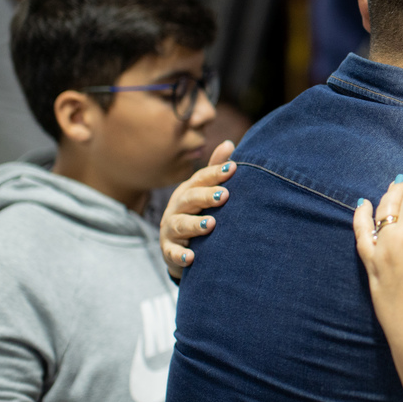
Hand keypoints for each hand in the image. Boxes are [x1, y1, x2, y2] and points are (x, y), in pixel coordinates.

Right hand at [160, 140, 234, 277]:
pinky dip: (180, 255)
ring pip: (179, 224)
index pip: (201, 179)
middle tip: (224, 195)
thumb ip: (216, 170)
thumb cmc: (198, 212)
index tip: (234, 168)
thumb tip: (230, 143)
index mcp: (189, 190)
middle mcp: (177, 207)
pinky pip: (172, 253)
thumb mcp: (205, 191)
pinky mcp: (169, 250)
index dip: (216, 173)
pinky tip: (192, 257)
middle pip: (190, 199)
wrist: (180, 246)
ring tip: (210, 225)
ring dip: (194, 225)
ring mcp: (171, 229)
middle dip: (206, 196)